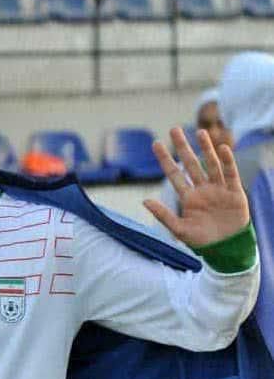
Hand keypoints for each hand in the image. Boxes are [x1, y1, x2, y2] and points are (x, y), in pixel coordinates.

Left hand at [144, 127, 249, 247]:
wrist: (226, 249)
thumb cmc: (202, 241)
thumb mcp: (179, 229)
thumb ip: (162, 214)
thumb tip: (144, 200)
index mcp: (187, 197)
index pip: (174, 174)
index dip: (165, 159)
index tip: (155, 143)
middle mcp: (202, 189)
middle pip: (191, 163)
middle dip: (183, 147)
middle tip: (174, 129)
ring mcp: (218, 189)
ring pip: (211, 164)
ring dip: (206, 149)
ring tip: (200, 132)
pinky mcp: (234, 193)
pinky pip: (231, 174)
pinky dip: (228, 162)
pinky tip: (223, 148)